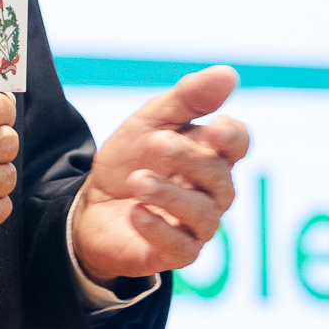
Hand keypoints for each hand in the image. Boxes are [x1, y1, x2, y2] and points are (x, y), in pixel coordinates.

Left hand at [72, 65, 248, 283]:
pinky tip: (136, 212)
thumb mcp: (150, 121)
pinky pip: (181, 248)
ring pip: (202, 215)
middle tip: (156, 144)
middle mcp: (212, 192)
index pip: (238, 143)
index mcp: (210, 154)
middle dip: (188, 159)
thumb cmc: (130, 159)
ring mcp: (197, 225)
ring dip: (170, 194)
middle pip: (219, 177)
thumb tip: (228, 74)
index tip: (214, 130)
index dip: (232, 137)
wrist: (90, 203)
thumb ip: (187, 99)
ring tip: (138, 180)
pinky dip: (158, 229)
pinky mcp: (175, 253)